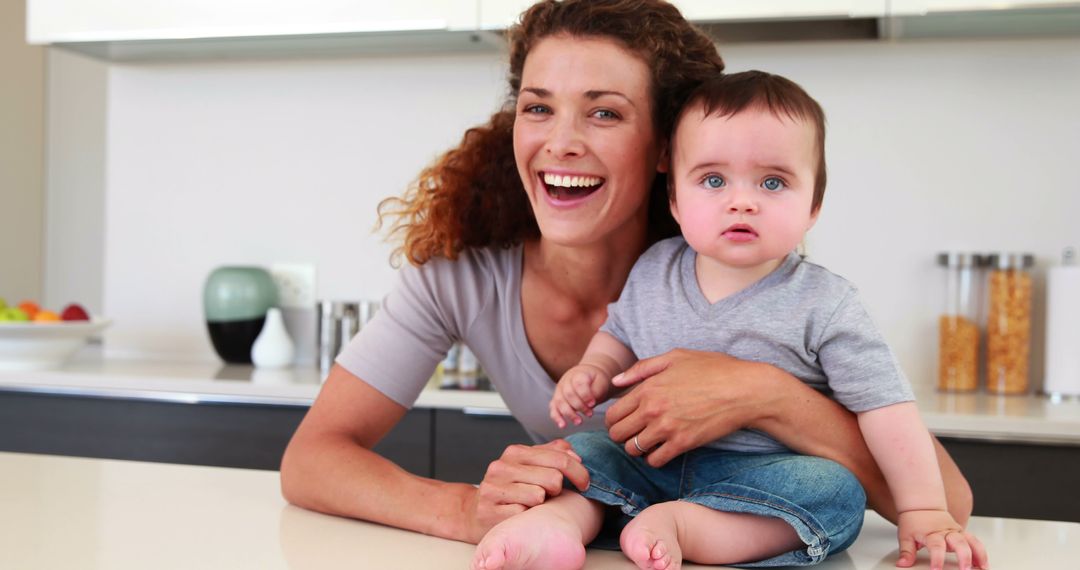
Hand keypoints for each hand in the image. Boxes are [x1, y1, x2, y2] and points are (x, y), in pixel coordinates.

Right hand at [463, 439, 588, 542]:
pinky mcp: (489, 511)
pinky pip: (523, 513)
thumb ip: (551, 454)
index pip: (559, 456)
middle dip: (558, 490)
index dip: (579, 471)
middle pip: (553, 478)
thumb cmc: (508, 489)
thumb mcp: (527, 466)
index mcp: (515, 452)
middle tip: (551, 495)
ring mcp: (493, 488)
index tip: (585, 483)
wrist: (474, 511)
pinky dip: (526, 517)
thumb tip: (574, 453)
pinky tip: (519, 515)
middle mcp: (502, 467)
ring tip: (532, 504)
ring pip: (539, 496)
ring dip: (541, 504)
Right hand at [550, 364, 611, 428]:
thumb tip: (589, 404)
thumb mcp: (601, 382)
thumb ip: (596, 391)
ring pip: (559, 402)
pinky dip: (557, 417)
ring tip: (579, 422)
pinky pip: (553, 408)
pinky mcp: (557, 398)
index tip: (593, 403)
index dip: (585, 395)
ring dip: (569, 413)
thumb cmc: (596, 380)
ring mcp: (559, 390)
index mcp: (578, 374)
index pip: (578, 384)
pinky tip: (562, 425)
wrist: (589, 376)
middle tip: (590, 414)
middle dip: (579, 406)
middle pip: (568, 394)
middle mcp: (566, 381)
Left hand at [605, 349, 777, 467]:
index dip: (614, 419)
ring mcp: (667, 428)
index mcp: (647, 388)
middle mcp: (652, 410)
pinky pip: (655, 461)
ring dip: (637, 448)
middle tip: (633, 432)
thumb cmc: (713, 369)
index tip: (624, 420)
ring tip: (648, 441)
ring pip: (633, 450)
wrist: (744, 390)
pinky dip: (655, 458)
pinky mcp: (683, 444)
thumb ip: (641, 368)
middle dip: (621, 435)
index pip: (613, 413)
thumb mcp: (676, 357)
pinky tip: (662, 449)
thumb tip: (615, 382)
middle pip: (617, 434)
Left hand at [896, 509, 988, 569]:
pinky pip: (974, 541)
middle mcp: (946, 532)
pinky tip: (983, 563)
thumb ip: (906, 551)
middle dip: (964, 557)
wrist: (922, 506)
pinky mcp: (962, 533)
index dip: (937, 558)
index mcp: (932, 533)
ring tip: (983, 568)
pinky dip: (980, 552)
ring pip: (971, 541)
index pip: (936, 546)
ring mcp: (956, 532)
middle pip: (959, 543)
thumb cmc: (914, 520)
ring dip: (979, 554)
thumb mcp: (905, 535)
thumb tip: (902, 563)